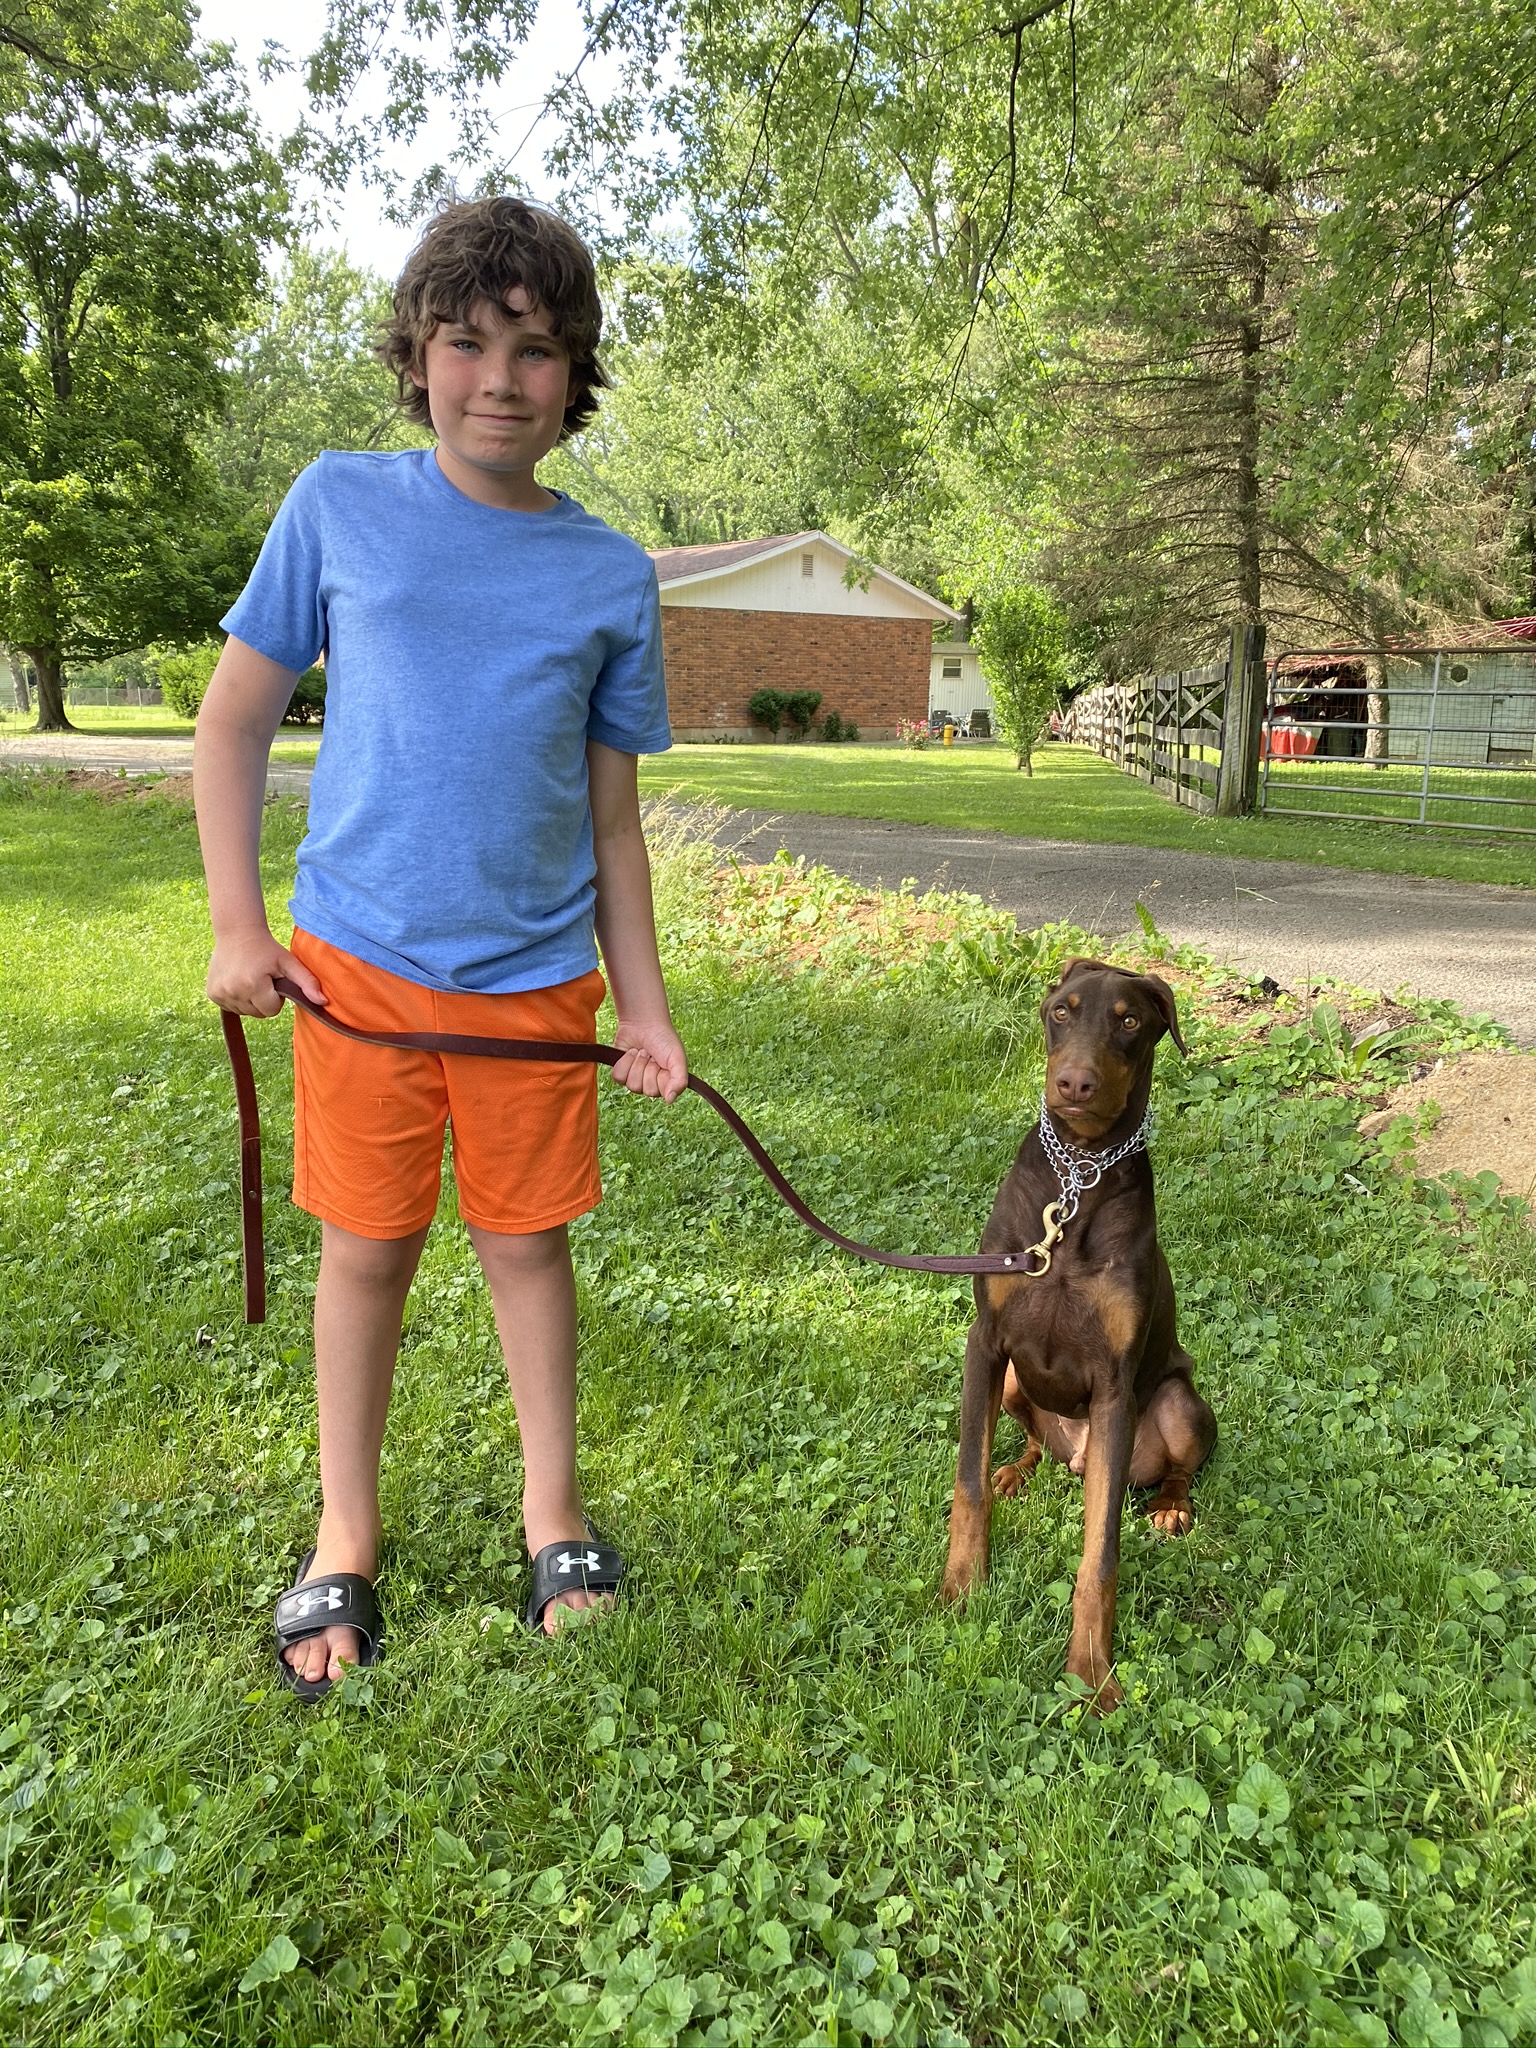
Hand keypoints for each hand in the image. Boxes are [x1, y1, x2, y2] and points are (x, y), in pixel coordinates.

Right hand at [206, 927, 326, 1017]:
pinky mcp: (211, 993)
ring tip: (250, 978)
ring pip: (245, 1011)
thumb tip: (324, 1002)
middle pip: (258, 1013)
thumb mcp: (289, 962)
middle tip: (263, 978)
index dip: (276, 998)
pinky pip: (231, 1007)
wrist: (236, 932)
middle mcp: (233, 990)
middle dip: (264, 1000)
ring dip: (250, 1000)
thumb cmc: (267, 948)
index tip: (273, 980)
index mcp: (253, 984)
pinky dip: (237, 997)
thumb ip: (307, 982)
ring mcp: (219, 993)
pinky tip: (238, 980)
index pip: (271, 1011)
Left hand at [610, 1018, 687, 1102]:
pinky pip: (618, 1077)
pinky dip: (624, 1062)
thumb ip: (679, 1080)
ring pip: (632, 1085)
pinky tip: (630, 1053)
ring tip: (642, 1052)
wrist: (643, 1022)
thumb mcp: (677, 1058)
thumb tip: (670, 1100)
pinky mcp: (621, 1072)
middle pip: (645, 1090)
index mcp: (666, 1083)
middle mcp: (651, 1083)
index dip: (660, 1078)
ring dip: (637, 1064)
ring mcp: (634, 1078)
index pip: (660, 1093)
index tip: (663, 1064)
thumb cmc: (664, 1039)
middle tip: (652, 1056)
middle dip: (648, 1069)